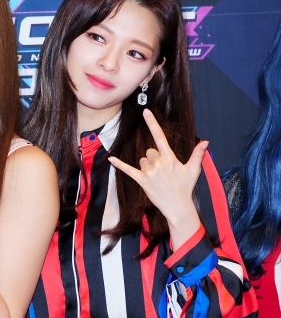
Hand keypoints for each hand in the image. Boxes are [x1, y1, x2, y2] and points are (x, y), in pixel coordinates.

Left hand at [107, 109, 207, 227]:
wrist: (178, 206)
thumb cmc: (186, 187)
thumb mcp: (193, 170)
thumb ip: (197, 154)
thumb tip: (205, 142)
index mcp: (170, 158)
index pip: (160, 136)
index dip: (152, 123)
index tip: (146, 111)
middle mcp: (158, 163)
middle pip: (149, 152)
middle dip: (153, 158)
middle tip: (162, 172)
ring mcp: (149, 172)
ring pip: (142, 161)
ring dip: (147, 167)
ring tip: (157, 178)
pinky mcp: (142, 181)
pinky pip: (128, 170)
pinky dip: (119, 165)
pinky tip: (111, 159)